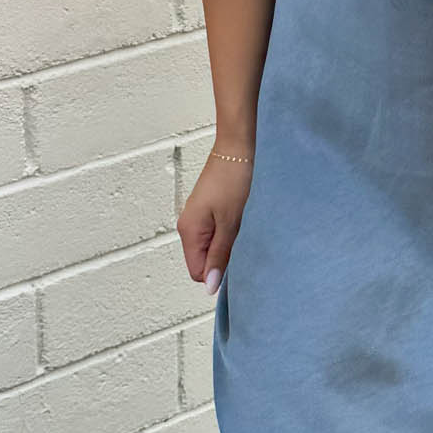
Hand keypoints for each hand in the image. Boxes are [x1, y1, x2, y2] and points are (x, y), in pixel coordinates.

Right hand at [177, 144, 252, 294]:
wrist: (239, 147)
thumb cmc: (235, 178)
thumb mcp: (231, 223)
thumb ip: (219, 256)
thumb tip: (210, 285)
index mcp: (189, 230)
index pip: (198, 272)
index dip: (218, 271)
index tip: (237, 258)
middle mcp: (188, 225)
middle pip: (204, 260)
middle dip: (224, 258)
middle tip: (244, 239)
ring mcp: (198, 217)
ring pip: (212, 247)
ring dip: (229, 243)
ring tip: (244, 225)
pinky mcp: (209, 210)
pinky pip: (217, 233)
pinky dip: (231, 231)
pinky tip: (242, 218)